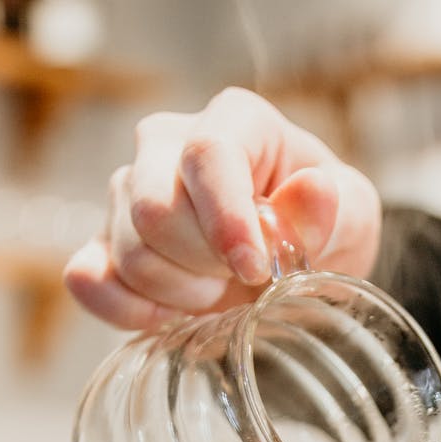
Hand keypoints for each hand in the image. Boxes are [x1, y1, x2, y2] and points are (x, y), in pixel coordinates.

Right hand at [63, 87, 381, 330]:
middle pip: (153, 207)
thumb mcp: (353, 219)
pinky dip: (125, 311)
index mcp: (235, 123)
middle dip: (203, 264)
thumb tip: (312, 192)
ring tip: (218, 295)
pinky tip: (168, 318)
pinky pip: (87, 278)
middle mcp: (168, 146)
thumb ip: (335, 211)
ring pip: (129, 250)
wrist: (298, 264)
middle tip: (242, 282)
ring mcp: (129, 194)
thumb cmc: (326, 227)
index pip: (207, 154)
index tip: (256, 269)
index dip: (226, 220)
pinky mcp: (106, 245)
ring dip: (178, 294)